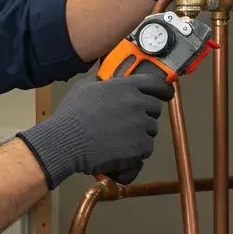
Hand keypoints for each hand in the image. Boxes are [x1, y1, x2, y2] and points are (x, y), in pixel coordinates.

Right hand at [16, 73, 174, 187]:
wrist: (66, 141)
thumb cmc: (72, 116)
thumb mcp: (85, 87)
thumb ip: (103, 82)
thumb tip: (107, 82)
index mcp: (126, 86)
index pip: (156, 84)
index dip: (163, 90)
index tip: (166, 94)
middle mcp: (137, 103)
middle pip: (155, 108)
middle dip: (145, 115)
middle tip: (129, 123)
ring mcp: (140, 125)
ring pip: (151, 129)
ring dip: (140, 133)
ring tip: (120, 138)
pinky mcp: (140, 146)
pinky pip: (147, 148)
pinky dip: (137, 151)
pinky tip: (121, 149)